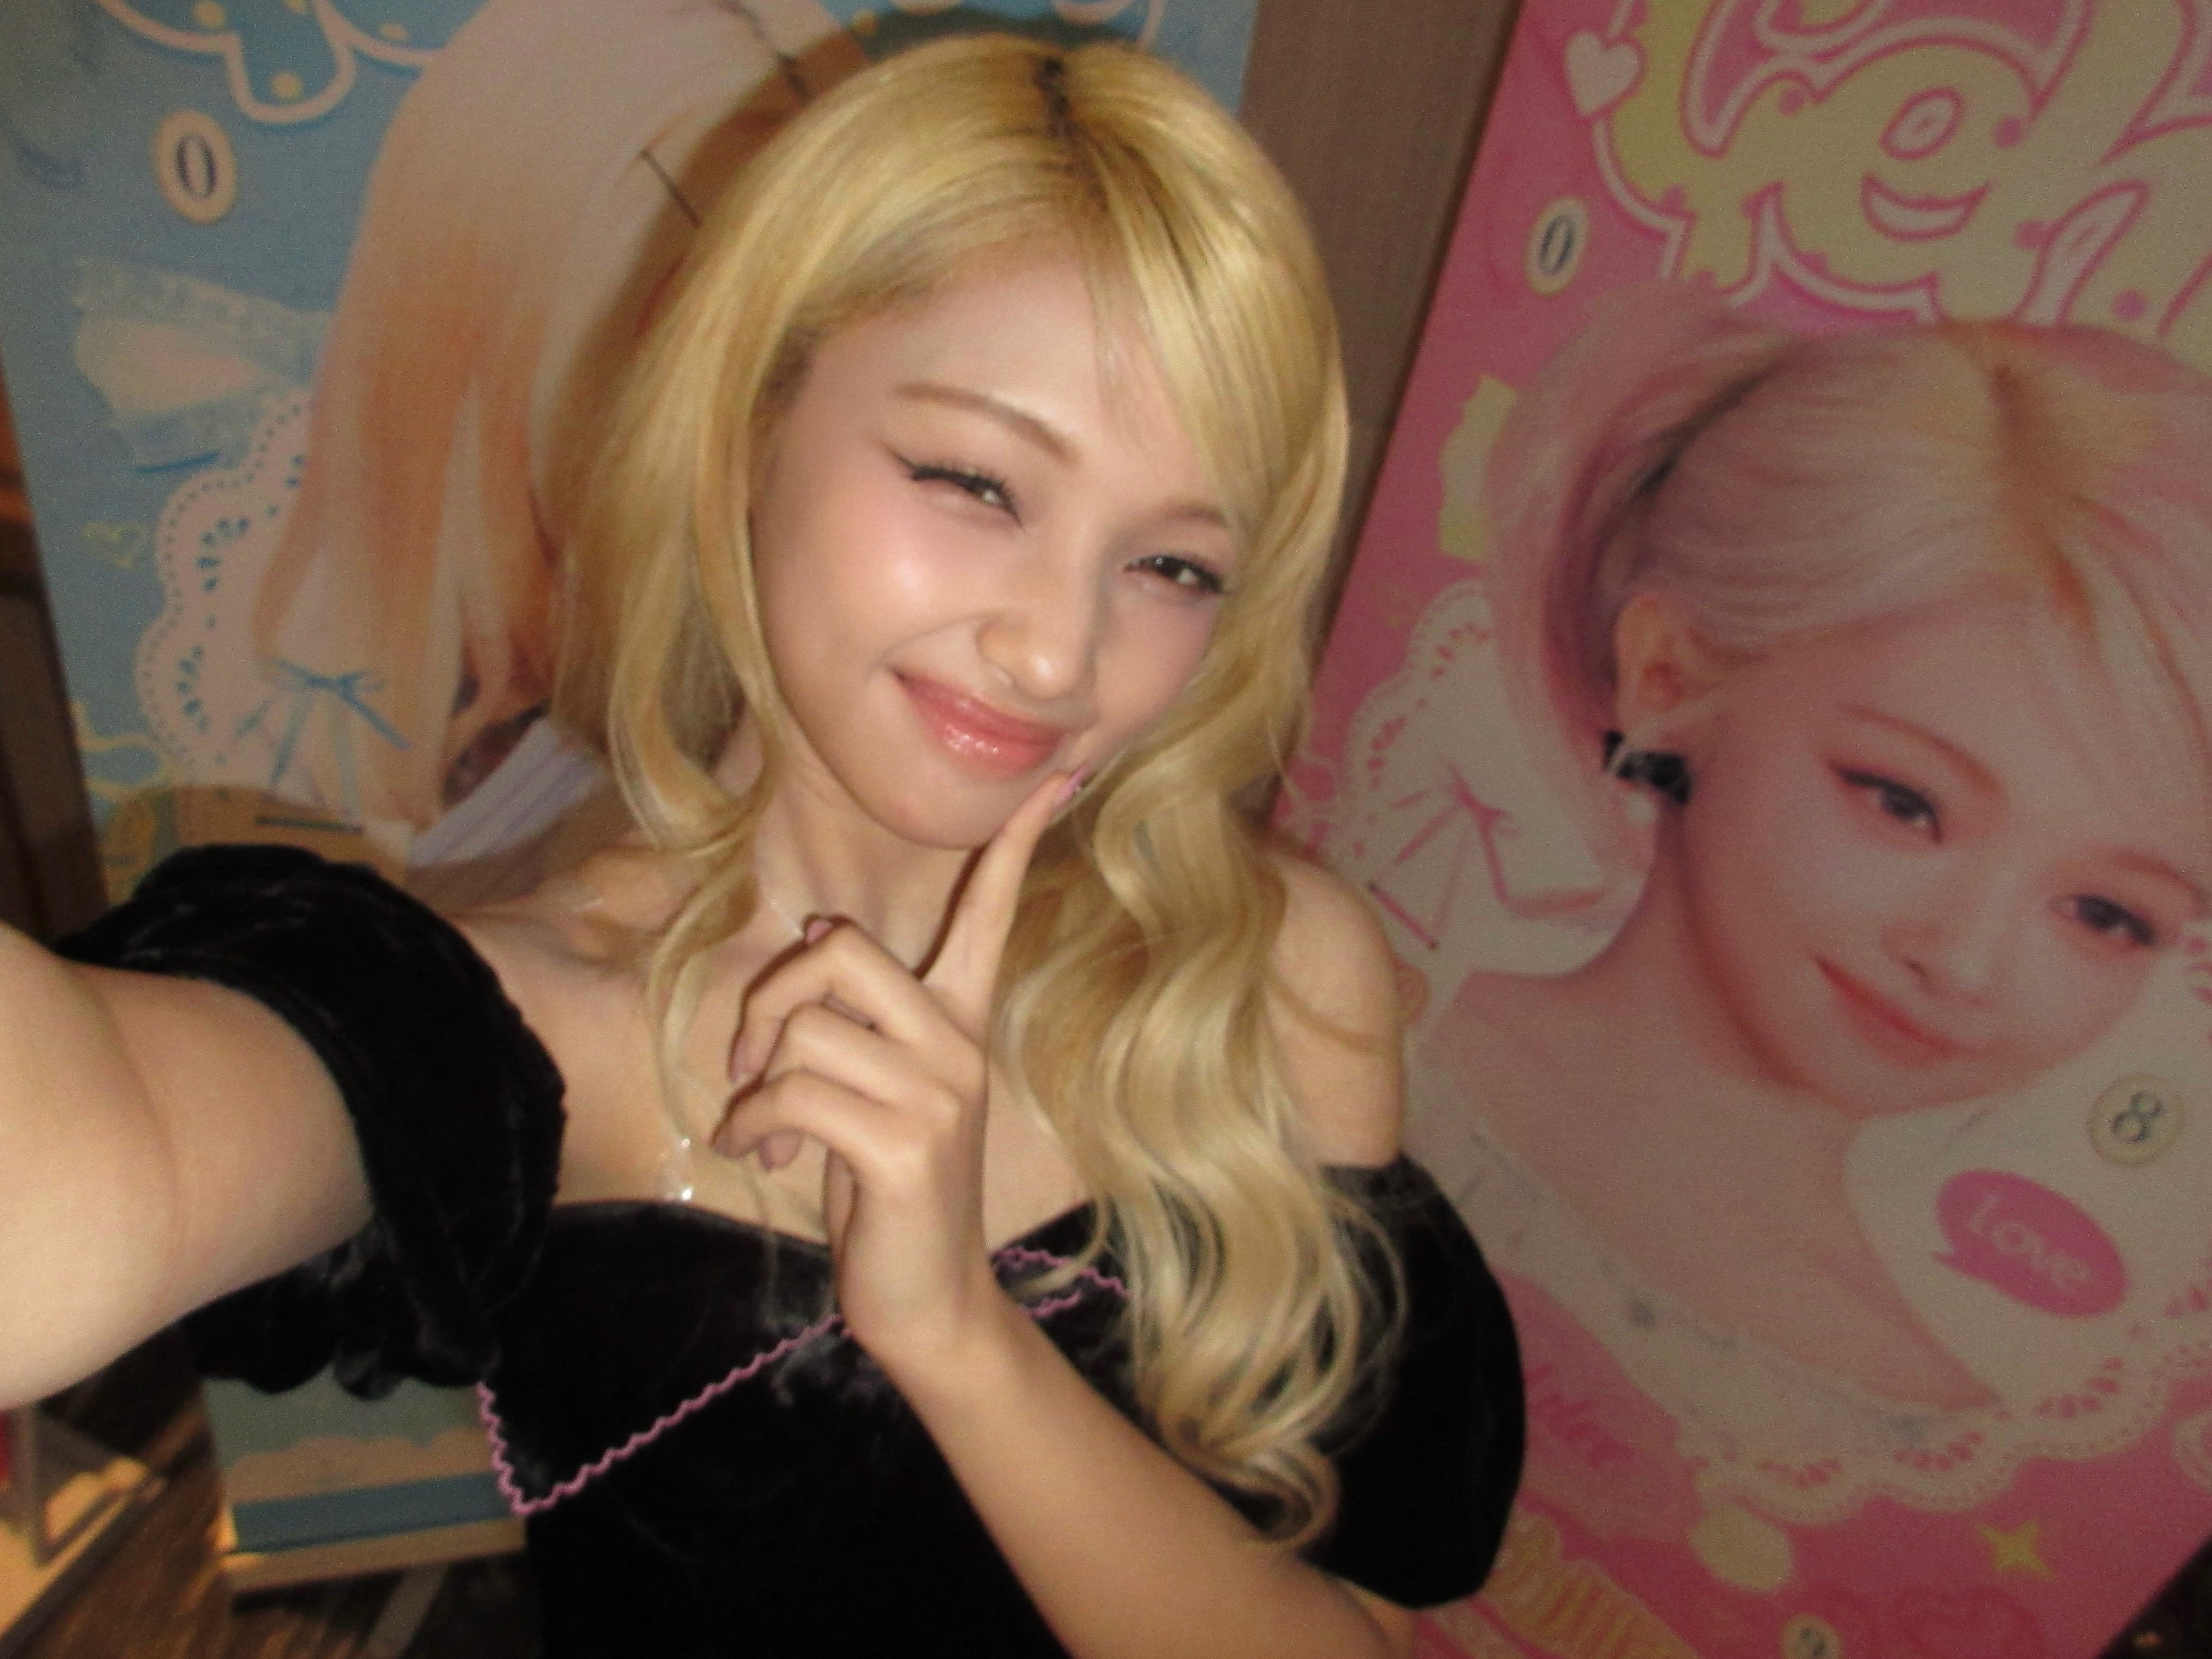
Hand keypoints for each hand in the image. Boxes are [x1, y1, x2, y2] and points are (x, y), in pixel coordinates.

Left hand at [712, 770, 1073, 1368]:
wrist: (929, 1303)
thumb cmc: (888, 1191)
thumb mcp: (873, 1092)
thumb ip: (855, 1024)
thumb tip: (812, 942)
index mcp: (961, 1021)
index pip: (993, 910)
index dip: (1016, 841)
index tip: (1059, 773)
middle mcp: (958, 1045)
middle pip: (838, 947)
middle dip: (768, 995)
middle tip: (752, 1059)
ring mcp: (937, 1095)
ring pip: (803, 1029)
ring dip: (754, 1084)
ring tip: (764, 1128)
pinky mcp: (902, 1146)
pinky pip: (792, 1095)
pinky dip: (753, 1125)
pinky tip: (762, 1155)